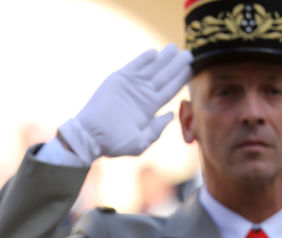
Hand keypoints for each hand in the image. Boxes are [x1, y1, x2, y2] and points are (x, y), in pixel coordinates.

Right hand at [58, 43, 192, 165]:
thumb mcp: (140, 143)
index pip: (169, 90)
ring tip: (174, 49)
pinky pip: (133, 67)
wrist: (90, 137)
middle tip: (188, 54)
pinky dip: (143, 60)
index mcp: (149, 109)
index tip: (192, 69)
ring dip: (163, 59)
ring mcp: (130, 86)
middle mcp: (142, 95)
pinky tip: (154, 53)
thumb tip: (170, 115)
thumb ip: (156, 130)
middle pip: (164, 77)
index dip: (181, 80)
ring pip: (151, 69)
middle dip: (176, 65)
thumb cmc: (113, 144)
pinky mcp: (118, 80)